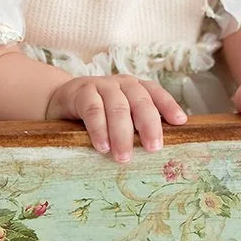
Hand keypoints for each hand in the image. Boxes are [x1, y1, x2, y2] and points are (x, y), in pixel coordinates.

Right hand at [45, 75, 186, 162]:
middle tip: (154, 148)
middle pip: (140, 101)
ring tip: (124, 157)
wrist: (61, 100)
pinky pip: (92, 110)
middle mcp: (122, 83)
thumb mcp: (120, 116)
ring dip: (122, 133)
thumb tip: (159, 149)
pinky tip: (103, 147)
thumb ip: (136, 126)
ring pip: (117, 107)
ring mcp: (101, 85)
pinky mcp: (81, 92)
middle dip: (149, 125)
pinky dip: (99, 129)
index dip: (169, 106)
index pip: (156, 93)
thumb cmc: (99, 114)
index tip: (180, 122)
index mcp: (136, 88)